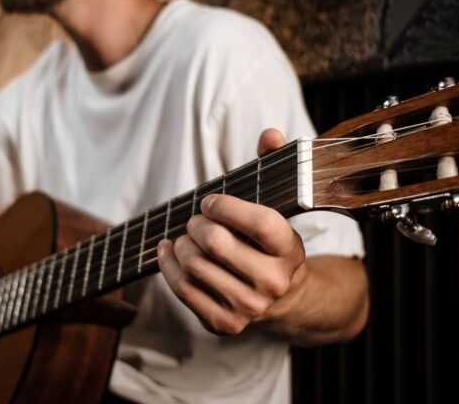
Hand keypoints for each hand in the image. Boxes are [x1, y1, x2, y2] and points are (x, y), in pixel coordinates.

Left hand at [157, 128, 306, 334]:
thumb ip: (272, 166)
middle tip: (195, 219)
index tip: (210, 200)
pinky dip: (168, 266)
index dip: (227, 206)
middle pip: (217, 243)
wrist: (283, 298)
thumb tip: (269, 134)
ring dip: (180, 243)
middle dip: (196, 223)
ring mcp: (250, 306)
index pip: (260, 223)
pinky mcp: (226, 323)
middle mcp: (274, 281)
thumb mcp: (276, 205)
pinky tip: (169, 251)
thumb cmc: (268, 242)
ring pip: (195, 265)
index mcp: (290, 249)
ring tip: (185, 236)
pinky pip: (183, 290)